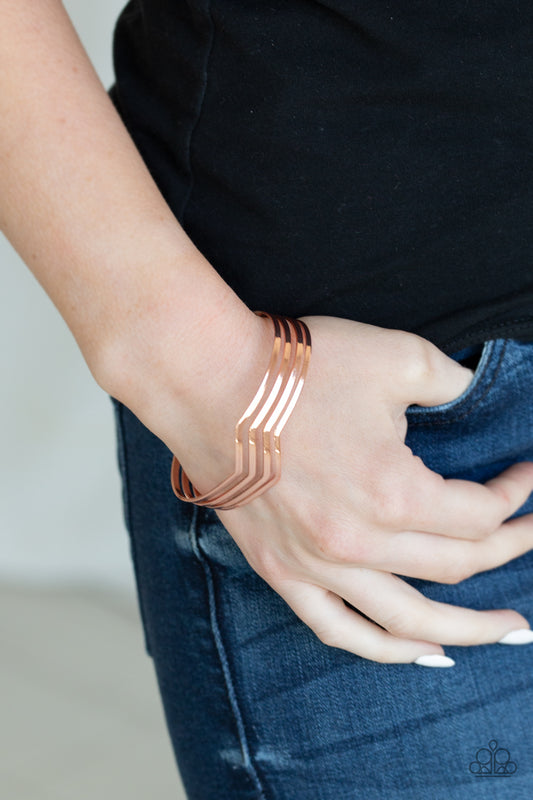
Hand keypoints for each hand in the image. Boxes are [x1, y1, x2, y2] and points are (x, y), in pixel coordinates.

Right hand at [198, 316, 532, 663]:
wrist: (211, 382)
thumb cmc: (300, 369)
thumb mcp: (395, 358)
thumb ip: (453, 383)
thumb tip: (479, 395)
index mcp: (394, 493)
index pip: (480, 514)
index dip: (516, 495)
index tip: (527, 476)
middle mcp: (360, 543)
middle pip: (457, 566)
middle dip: (509, 549)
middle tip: (532, 536)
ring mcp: (317, 567)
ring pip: (408, 623)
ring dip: (467, 629)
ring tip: (507, 632)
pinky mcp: (281, 572)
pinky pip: (338, 630)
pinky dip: (384, 650)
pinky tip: (420, 654)